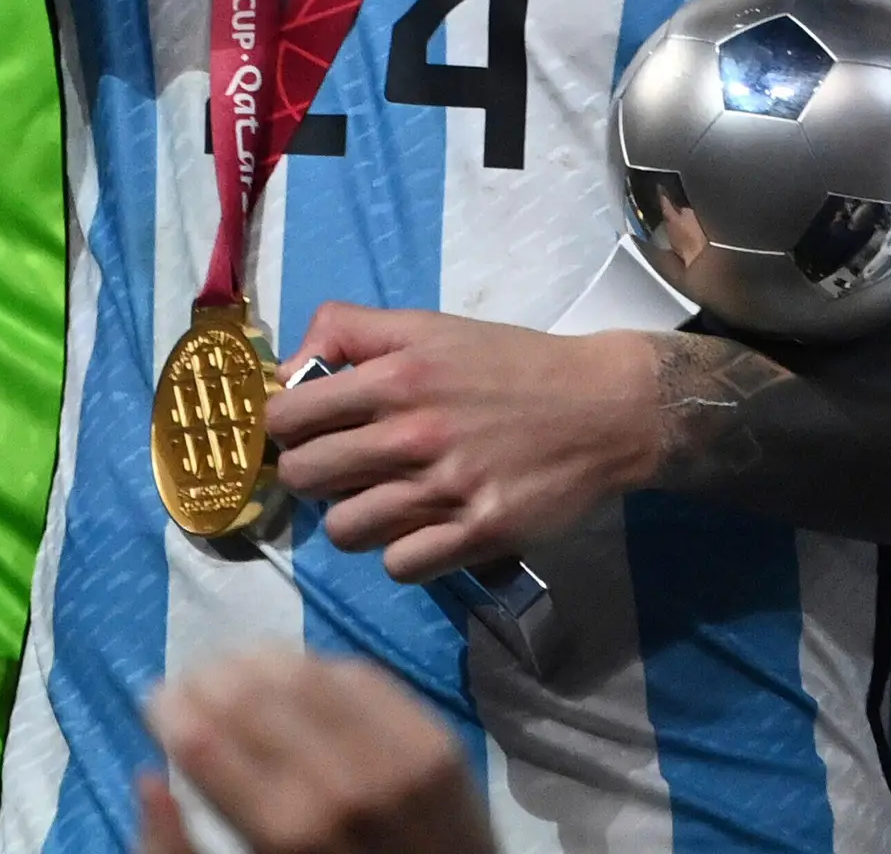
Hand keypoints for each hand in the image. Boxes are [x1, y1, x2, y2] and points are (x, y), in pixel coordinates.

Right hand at [134, 649, 494, 853]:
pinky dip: (319, 667)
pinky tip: (297, 675)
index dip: (171, 710)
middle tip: (191, 680)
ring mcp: (397, 760)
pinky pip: (363, 677)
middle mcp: (342, 791)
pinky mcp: (436, 743)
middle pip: (253, 700)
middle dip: (207, 679)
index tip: (156, 700)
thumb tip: (148, 780)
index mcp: (287, 837)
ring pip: (307, 674)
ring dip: (258, 660)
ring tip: (235, 667)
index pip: (207, 745)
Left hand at [265, 308, 661, 582]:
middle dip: (312, 475)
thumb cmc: (510, 364)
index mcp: (396, 374)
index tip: (305, 430)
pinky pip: (398, 565)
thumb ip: (352, 330)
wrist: (603, 408)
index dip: (286, 426)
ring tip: (382, 501)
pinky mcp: (478, 534)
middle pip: (305, 477)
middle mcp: (413, 432)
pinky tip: (422, 528)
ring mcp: (446, 488)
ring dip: (354, 518)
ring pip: (344, 530)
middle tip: (342, 469)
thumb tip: (288, 370)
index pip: (288, 416)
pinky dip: (403, 552)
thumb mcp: (429, 325)